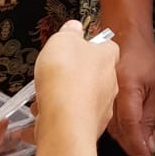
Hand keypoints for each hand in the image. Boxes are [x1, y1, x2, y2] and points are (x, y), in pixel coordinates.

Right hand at [35, 21, 119, 144]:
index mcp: (107, 57)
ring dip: (65, 97)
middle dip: (74, 75)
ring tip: (46, 96)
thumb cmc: (67, 80)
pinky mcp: (89, 127)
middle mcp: (109, 83)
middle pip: (93, 74)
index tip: (77, 45)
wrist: (65, 121)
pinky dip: (59, 117)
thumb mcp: (62, 40)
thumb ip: (69, 33)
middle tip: (56, 73)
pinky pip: (73, 119)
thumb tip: (73, 28)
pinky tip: (44, 115)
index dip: (90, 45)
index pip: (106, 46)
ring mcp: (101, 107)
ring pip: (82, 98)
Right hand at [108, 31, 154, 155]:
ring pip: (111, 129)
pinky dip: (120, 129)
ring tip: (145, 140)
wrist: (123, 36)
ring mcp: (100, 96)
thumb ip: (151, 115)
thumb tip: (149, 142)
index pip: (131, 126)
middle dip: (134, 146)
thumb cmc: (144, 57)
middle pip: (118, 132)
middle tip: (148, 152)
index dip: (138, 146)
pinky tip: (133, 130)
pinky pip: (107, 119)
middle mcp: (109, 94)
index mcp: (126, 89)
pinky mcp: (96, 97)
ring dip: (127, 139)